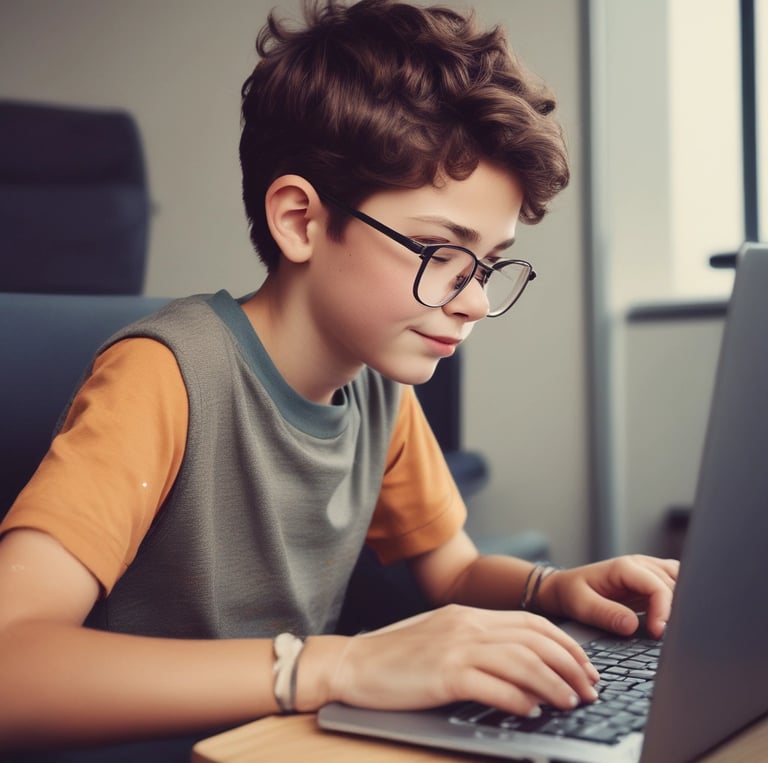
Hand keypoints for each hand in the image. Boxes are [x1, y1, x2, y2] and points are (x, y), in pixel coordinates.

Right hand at [326, 604, 599, 717]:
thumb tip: (519, 664)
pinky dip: (519, 700)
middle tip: (589, 688)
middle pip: (534, 640)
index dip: (565, 644)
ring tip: (571, 701)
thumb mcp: (441, 635)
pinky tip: (533, 711)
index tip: (583, 665)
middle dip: (570, 665)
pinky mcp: (444, 674)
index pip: (531, 623)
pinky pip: (494, 687)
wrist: (354, 662)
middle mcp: (467, 625)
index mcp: (468, 613)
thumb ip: (476, 641)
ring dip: (553, 684)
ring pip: (521, 662)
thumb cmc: (395, 655)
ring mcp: (456, 648)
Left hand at [539, 555, 678, 638]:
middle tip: (672, 637)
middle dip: (676, 611)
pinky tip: (680, 619)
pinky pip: (677, 586)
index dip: (664, 611)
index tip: (659, 633)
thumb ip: (606, 614)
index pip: (657, 586)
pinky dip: (683, 600)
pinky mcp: (652, 582)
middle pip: (674, 585)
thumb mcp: (581, 605)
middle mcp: (640, 565)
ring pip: (681, 583)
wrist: (564, 587)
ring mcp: (649, 571)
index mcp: (624, 567)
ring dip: (683, 604)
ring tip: (678, 630)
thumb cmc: (570, 593)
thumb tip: (632, 626)